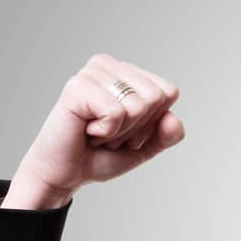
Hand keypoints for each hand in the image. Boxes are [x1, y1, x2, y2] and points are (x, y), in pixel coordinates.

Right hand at [5, 53, 184, 207]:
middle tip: (109, 133)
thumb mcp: (143, 148)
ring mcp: (92, 73)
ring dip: (119, 132)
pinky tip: (86, 130)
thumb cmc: (100, 156)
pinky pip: (116, 113)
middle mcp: (109, 65)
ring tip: (96, 131)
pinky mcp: (78, 86)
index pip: (168, 92)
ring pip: (138, 106)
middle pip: (156, 97)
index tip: (127, 131)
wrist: (66, 174)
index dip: (153, 122)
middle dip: (137, 127)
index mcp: (127, 72)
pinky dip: (106, 132)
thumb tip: (173, 118)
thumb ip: (165, 135)